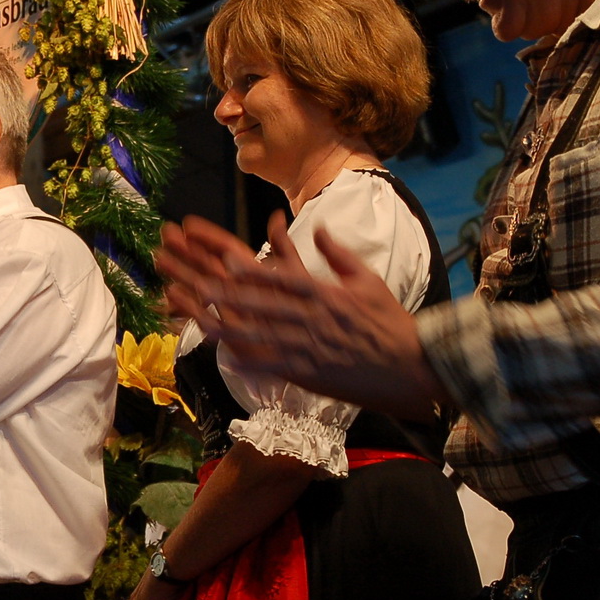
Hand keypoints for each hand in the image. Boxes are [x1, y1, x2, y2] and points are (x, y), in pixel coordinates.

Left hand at [159, 213, 443, 420]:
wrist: (412, 367)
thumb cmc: (390, 322)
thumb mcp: (367, 279)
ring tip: (191, 313)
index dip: (244, 264)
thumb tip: (317, 226)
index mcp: (323, 291)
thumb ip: (338, 253)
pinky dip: (245, 358)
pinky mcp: (307, 372)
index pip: (276, 273)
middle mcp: (309, 316)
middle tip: (188, 277)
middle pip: (255, 300)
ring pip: (256, 332)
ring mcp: (306, 346)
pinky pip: (270, 364)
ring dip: (221, 322)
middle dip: (218, 288)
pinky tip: (221, 353)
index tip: (218, 254)